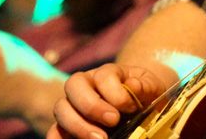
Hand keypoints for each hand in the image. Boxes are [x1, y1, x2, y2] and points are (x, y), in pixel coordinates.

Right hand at [49, 63, 165, 138]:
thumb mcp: (152, 88)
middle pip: (74, 85)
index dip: (115, 92)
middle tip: (113, 121)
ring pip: (61, 108)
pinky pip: (54, 131)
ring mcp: (72, 105)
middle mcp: (84, 85)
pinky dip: (58, 138)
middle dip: (92, 105)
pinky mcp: (65, 126)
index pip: (103, 76)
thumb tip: (133, 86)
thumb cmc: (143, 95)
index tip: (129, 108)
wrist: (137, 106)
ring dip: (78, 125)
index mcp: (106, 73)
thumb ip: (146, 86)